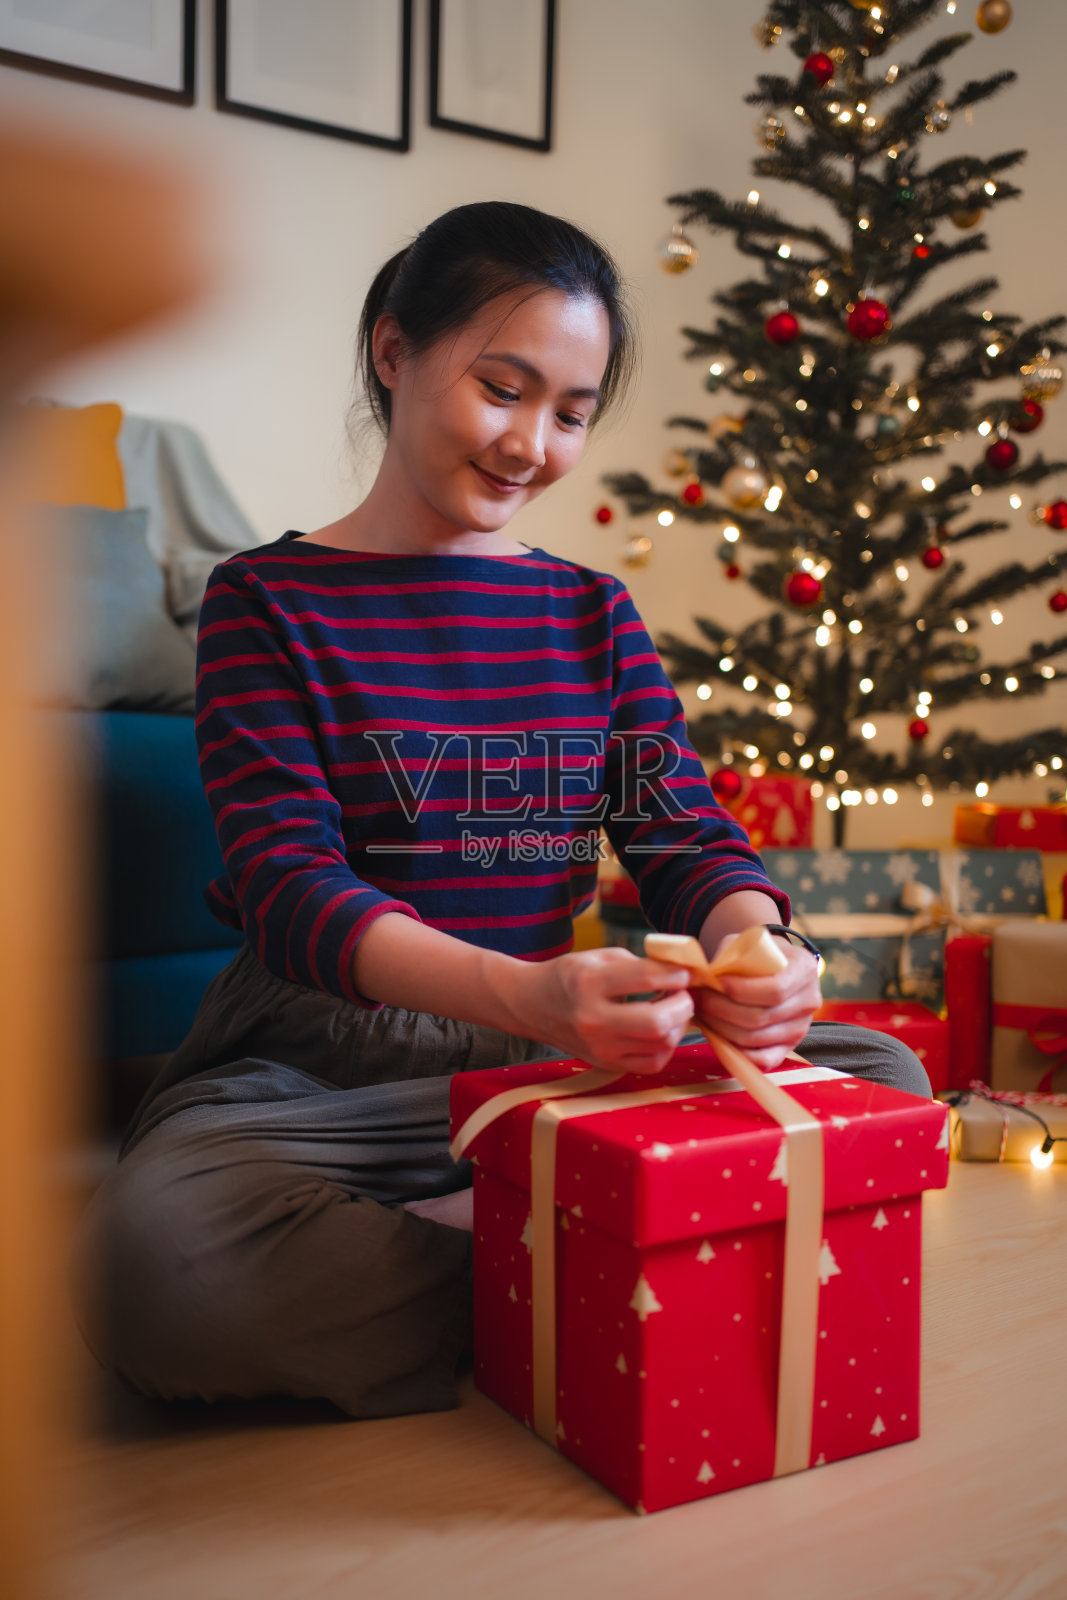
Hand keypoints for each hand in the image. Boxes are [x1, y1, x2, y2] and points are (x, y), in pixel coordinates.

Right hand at [514, 947, 695, 1075]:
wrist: (531, 1005)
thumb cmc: (569, 976)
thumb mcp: (599, 957)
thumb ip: (640, 963)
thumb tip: (682, 974)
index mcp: (589, 982)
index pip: (647, 978)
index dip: (676, 974)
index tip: (684, 972)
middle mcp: (593, 1019)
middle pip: (657, 1022)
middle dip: (683, 1005)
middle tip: (684, 993)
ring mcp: (599, 1047)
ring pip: (661, 1045)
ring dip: (678, 1025)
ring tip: (673, 1009)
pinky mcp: (606, 1063)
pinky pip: (652, 1063)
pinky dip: (666, 1046)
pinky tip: (661, 1030)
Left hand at [691, 930, 820, 1070]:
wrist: (773, 967)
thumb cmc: (756, 954)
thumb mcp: (746, 943)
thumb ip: (729, 957)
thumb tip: (705, 978)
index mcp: (805, 968)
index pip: (775, 989)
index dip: (740, 990)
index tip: (714, 982)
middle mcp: (809, 1000)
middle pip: (761, 1016)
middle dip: (722, 1009)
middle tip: (699, 999)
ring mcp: (801, 1027)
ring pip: (755, 1038)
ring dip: (721, 1028)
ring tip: (702, 1013)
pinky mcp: (789, 1047)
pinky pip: (763, 1060)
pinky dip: (736, 1051)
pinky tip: (717, 1034)